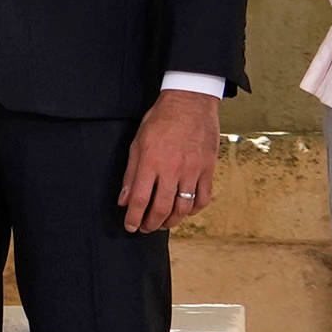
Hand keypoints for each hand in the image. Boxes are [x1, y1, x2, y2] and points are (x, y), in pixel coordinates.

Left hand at [120, 87, 223, 234]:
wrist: (190, 102)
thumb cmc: (160, 120)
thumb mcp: (137, 143)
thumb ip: (131, 174)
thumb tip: (124, 200)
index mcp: (151, 162)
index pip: (140, 200)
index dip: (133, 218)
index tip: (130, 226)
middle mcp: (172, 170)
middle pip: (161, 209)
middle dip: (151, 224)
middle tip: (145, 228)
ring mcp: (193, 171)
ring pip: (183, 208)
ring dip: (171, 221)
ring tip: (162, 223)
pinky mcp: (208, 169)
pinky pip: (203, 198)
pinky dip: (194, 210)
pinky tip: (184, 211)